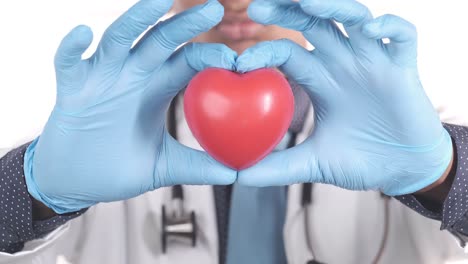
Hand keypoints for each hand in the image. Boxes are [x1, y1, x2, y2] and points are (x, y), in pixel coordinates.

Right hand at [24, 0, 236, 213]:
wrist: (78, 182)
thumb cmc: (120, 168)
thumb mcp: (166, 166)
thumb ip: (199, 166)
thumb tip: (236, 174)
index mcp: (157, 88)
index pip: (187, 60)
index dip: (210, 55)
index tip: (236, 60)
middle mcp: (132, 75)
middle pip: (161, 40)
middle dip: (186, 23)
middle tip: (215, 8)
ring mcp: (101, 78)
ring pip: (119, 38)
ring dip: (138, 18)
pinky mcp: (71, 89)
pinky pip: (68, 62)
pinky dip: (72, 47)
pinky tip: (84, 33)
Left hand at [237, 0, 452, 194]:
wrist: (403, 171)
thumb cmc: (360, 161)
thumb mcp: (312, 164)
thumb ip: (276, 167)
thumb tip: (236, 178)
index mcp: (320, 80)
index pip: (287, 52)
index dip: (264, 52)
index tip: (240, 63)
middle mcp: (344, 64)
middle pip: (314, 24)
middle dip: (287, 11)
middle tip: (257, 7)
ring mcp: (374, 62)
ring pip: (354, 18)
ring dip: (332, 6)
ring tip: (306, 2)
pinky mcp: (403, 69)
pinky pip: (402, 36)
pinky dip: (390, 27)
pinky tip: (371, 30)